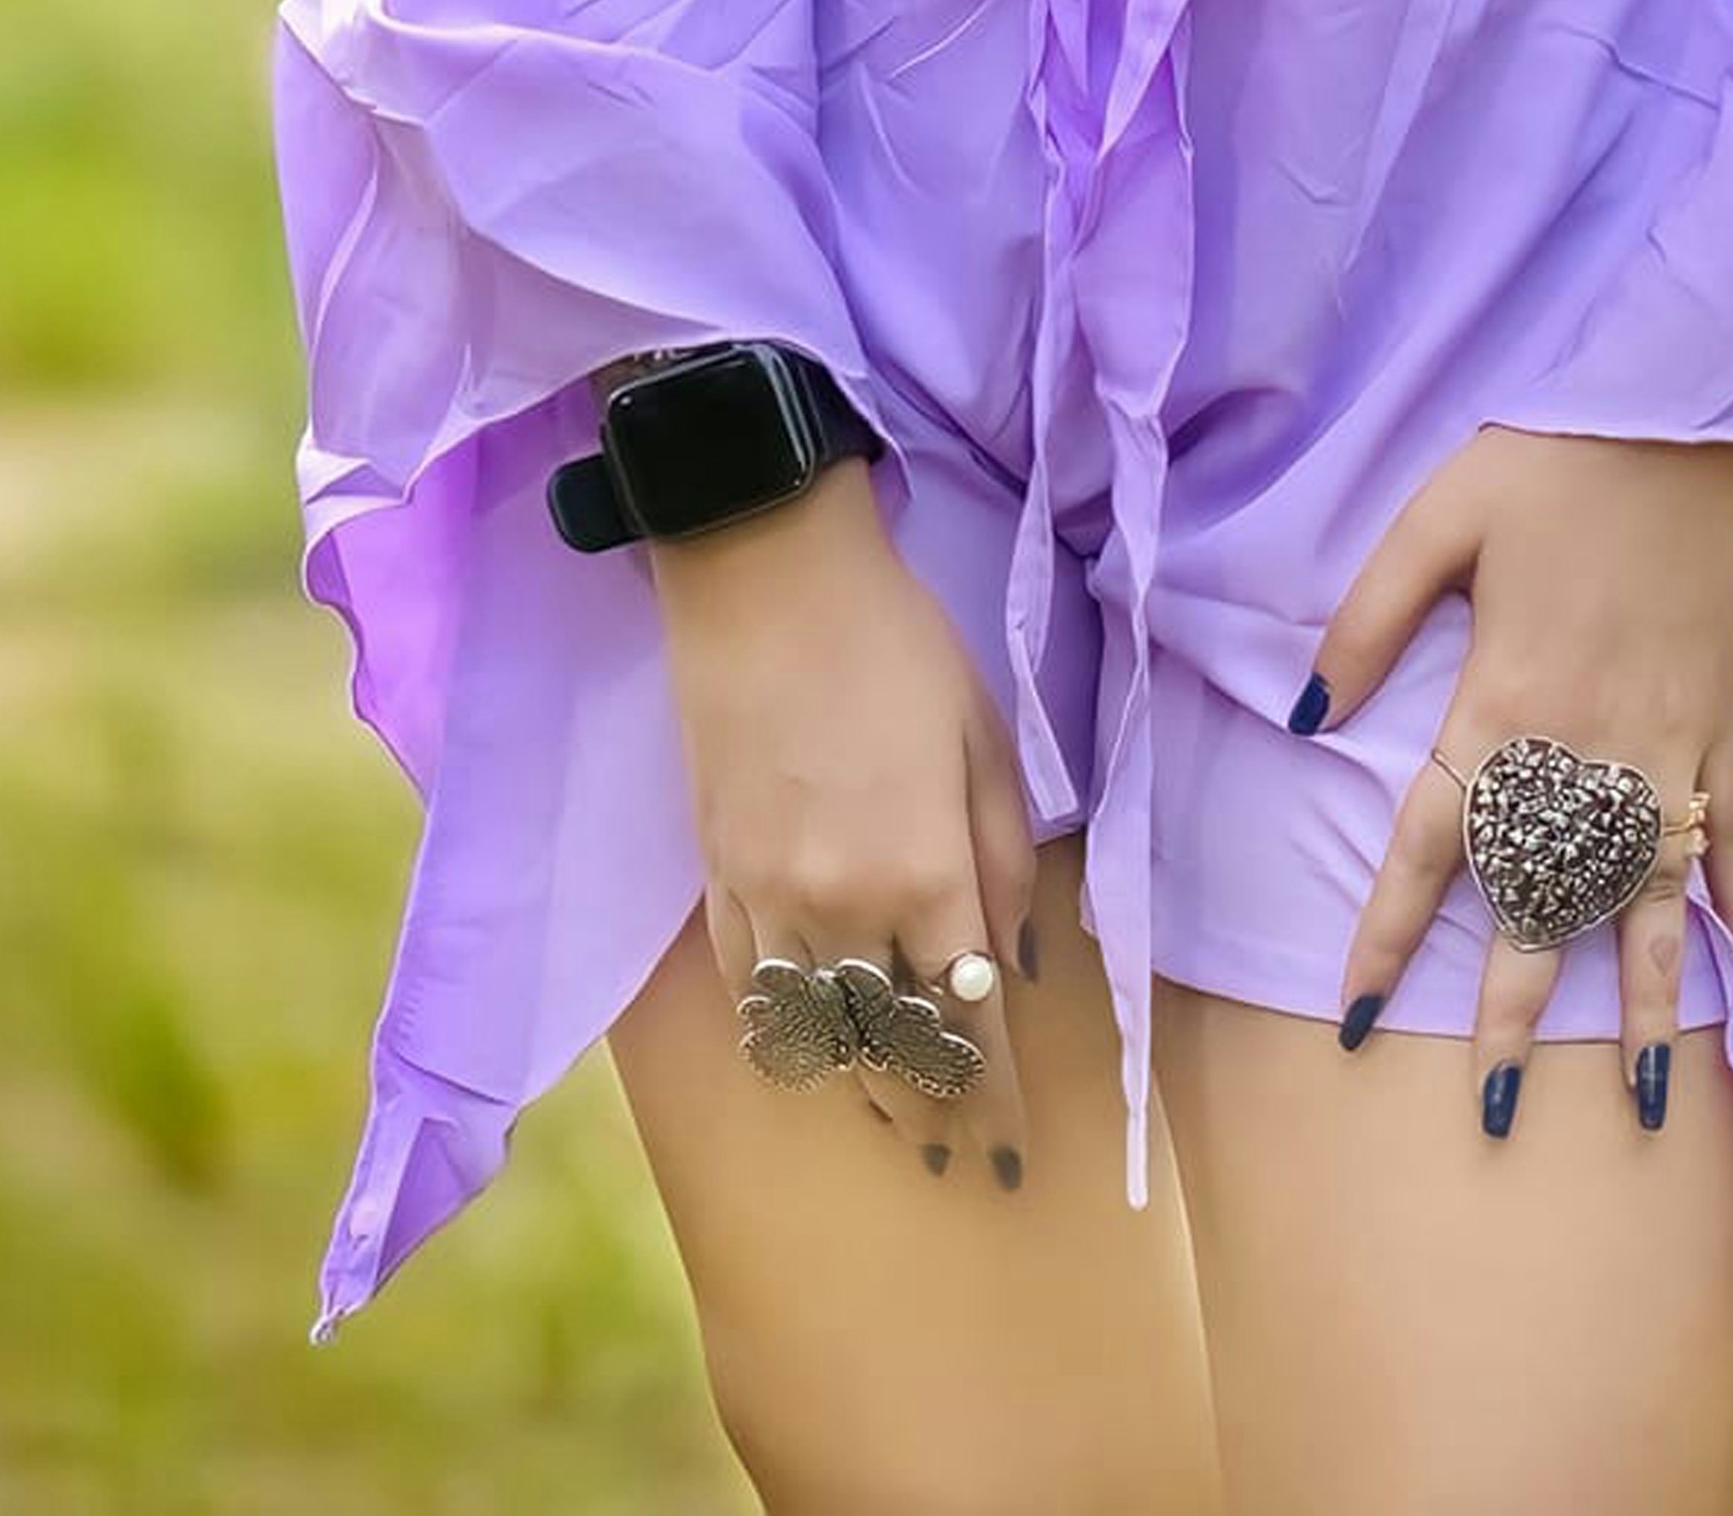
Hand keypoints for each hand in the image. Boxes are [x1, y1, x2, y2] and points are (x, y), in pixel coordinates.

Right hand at [644, 460, 1045, 1186]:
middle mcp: (844, 907)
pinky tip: (809, 1049)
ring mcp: (768, 898)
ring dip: (861, 1086)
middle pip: (889, 1048)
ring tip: (897, 1119)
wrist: (765, 576)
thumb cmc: (896, 642)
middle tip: (960, 1154)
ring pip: (815, 1034)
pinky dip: (783, 1032)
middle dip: (931, 1111)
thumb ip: (1004, 861)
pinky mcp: (717, 876)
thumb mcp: (985, 738)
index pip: (967, 1022)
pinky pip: (748, 989)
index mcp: (926, 871)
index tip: (1011, 1155)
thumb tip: (1015, 964)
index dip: (992, 1098)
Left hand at [1293, 426, 1732, 1139]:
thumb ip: (1367, 620)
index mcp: (1504, 701)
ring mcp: (1671, 746)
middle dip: (1511, 1011)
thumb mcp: (1436, 517)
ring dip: (1640, 1004)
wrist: (1690, 410)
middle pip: (1541, 902)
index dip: (1387, 935)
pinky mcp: (1731, 725)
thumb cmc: (1553, 459)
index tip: (1351, 1018)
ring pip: (1649, 901)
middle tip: (1488, 1112)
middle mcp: (1588, 749)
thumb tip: (1306, 719)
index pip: (1433, 845)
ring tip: (1639, 1104)